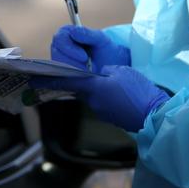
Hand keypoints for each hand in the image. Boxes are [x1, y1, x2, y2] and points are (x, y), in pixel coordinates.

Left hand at [31, 65, 168, 131]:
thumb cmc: (139, 91)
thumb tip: (101, 75)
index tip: (32, 81)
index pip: (65, 81)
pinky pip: (103, 102)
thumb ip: (105, 71)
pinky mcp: (110, 116)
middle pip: (80, 87)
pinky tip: (121, 93)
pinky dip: (108, 96)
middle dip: (83, 80)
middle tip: (94, 74)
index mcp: (92, 87)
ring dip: (98, 88)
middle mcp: (92, 101)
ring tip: (116, 83)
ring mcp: (101, 111)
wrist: (155, 116)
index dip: (48, 80)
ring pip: (93, 95)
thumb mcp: (121, 71)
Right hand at [51, 25, 130, 72]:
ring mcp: (60, 59)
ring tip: (88, 71)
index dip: (70, 49)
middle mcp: (60, 45)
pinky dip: (73, 76)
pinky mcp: (62, 71)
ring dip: (74, 70)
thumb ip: (87, 33)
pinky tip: (84, 76)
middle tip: (87, 67)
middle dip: (73, 62)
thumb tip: (74, 32)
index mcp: (67, 33)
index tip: (84, 57)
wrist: (111, 65)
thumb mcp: (100, 39)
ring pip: (59, 65)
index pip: (60, 39)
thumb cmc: (105, 49)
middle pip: (57, 53)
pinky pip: (62, 75)